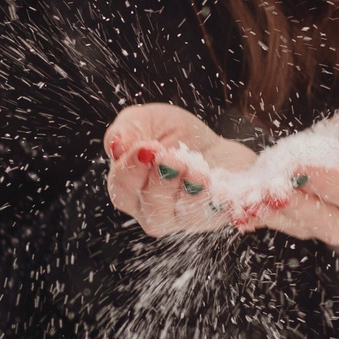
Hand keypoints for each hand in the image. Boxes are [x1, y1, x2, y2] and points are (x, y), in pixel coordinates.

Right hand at [104, 103, 257, 237]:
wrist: (213, 145)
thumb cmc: (173, 134)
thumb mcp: (146, 120)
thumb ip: (127, 129)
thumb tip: (116, 144)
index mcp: (130, 188)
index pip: (122, 189)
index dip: (132, 170)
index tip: (147, 147)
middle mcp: (154, 210)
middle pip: (152, 211)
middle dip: (162, 183)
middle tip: (172, 157)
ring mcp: (185, 217)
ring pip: (184, 216)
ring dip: (191, 192)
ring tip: (198, 171)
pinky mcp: (215, 216)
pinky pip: (217, 214)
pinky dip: (221, 202)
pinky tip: (221, 189)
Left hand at [241, 108, 338, 248]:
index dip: (327, 182)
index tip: (302, 166)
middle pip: (323, 220)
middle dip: (295, 204)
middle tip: (274, 188)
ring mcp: (318, 223)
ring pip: (294, 222)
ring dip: (269, 212)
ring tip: (250, 200)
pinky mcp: (293, 220)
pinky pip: (273, 221)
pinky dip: (254, 216)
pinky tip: (239, 210)